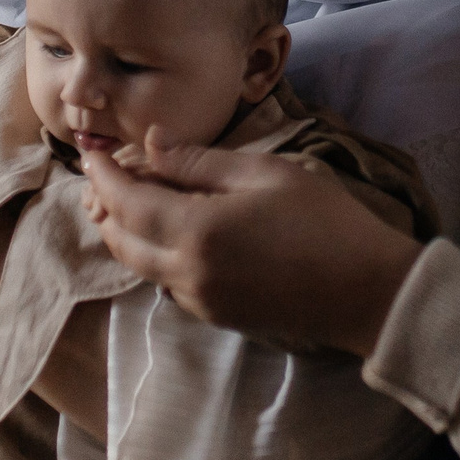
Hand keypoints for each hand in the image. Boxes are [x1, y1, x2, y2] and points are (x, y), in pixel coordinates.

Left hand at [80, 130, 423, 357]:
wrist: (366, 292)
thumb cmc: (326, 222)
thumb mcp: (266, 174)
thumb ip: (200, 161)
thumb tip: (152, 144)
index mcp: (197, 231)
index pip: (125, 201)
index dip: (103, 174)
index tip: (92, 152)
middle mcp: (186, 273)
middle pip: (120, 238)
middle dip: (105, 204)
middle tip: (107, 173)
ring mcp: (198, 300)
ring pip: (138, 264)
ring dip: (126, 231)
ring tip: (133, 197)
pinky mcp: (214, 315)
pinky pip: (165, 281)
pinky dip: (154, 253)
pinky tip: (173, 230)